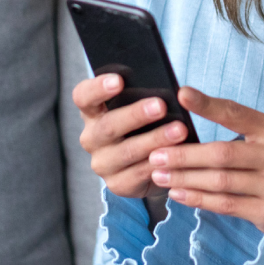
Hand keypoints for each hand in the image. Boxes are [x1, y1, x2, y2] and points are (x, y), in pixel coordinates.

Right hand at [72, 73, 190, 197]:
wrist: (148, 163)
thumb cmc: (145, 123)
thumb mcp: (140, 106)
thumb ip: (144, 95)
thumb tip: (166, 87)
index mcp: (93, 112)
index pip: (84, 96)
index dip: (98, 87)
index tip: (119, 80)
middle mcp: (92, 137)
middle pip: (108, 125)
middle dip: (136, 115)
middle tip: (161, 105)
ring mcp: (102, 163)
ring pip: (127, 151)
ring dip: (155, 140)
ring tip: (180, 130)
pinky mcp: (117, 184)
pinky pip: (139, 174)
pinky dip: (159, 164)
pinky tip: (176, 156)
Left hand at [149, 87, 263, 233]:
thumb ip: (236, 126)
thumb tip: (186, 112)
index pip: (236, 114)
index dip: (207, 105)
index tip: (182, 95)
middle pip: (223, 153)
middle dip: (185, 154)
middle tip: (156, 154)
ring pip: (220, 181)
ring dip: (185, 178)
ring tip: (160, 174)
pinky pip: (225, 205)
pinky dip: (197, 199)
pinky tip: (178, 193)